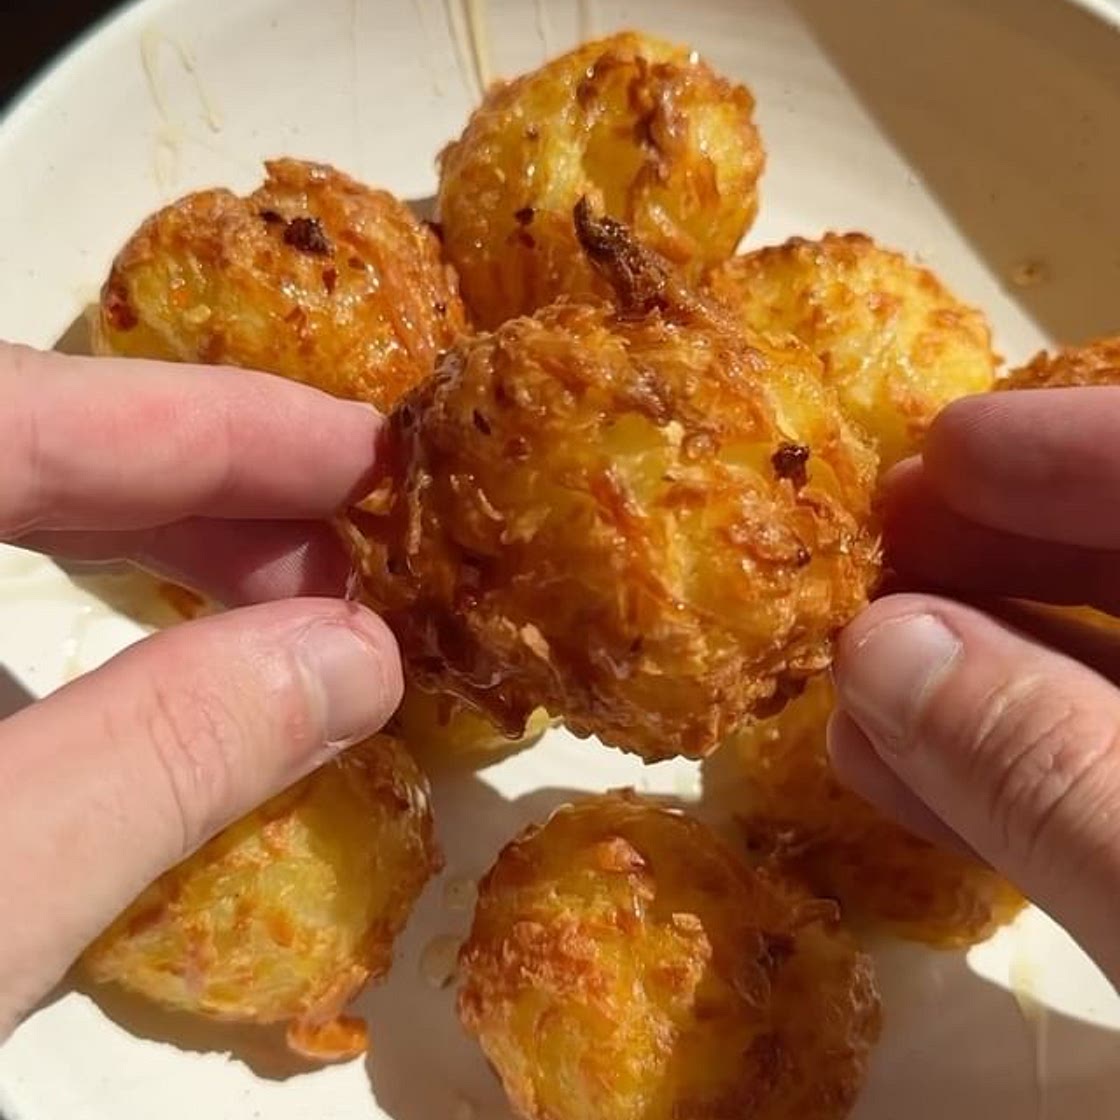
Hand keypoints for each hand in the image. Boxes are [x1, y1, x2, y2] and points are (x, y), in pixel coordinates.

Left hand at [0, 345, 401, 1035]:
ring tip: (273, 612)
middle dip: (202, 493)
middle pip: (12, 438)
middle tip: (346, 562)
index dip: (230, 422)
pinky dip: (57, 610)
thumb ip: (163, 761)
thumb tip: (359, 658)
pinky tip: (134, 676)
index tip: (376, 457)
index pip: (34, 408)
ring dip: (139, 547)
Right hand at [828, 387, 1119, 983]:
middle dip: (1003, 559)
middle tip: (871, 555)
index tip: (937, 448)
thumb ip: (1054, 772)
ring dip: (976, 682)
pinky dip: (1012, 783)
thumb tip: (877, 645)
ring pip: (1116, 688)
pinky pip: (1108, 791)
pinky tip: (904, 779)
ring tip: (854, 678)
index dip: (1078, 444)